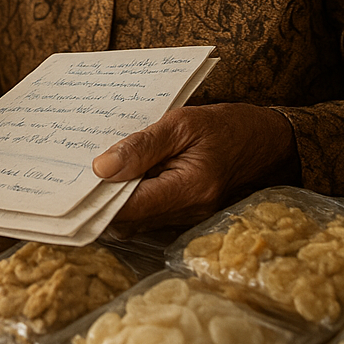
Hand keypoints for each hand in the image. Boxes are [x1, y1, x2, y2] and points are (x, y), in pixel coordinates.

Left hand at [92, 103, 298, 231]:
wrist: (271, 141)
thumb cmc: (229, 126)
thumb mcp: (183, 123)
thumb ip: (142, 145)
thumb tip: (102, 167)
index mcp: (188, 189)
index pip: (129, 209)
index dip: (98, 200)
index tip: (73, 182)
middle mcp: (188, 212)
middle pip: (129, 220)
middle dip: (101, 200)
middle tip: (76, 174)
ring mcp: (190, 216)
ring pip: (138, 219)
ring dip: (116, 199)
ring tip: (97, 169)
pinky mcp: (189, 211)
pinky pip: (152, 211)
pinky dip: (134, 196)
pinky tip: (124, 173)